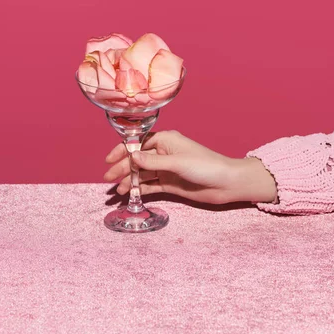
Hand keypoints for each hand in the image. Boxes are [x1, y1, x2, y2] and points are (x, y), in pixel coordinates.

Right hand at [103, 130, 276, 204]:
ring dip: (129, 180)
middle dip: (122, 168)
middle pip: (137, 160)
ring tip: (117, 190)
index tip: (109, 160)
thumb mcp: (176, 162)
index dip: (122, 151)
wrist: (225, 183)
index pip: (138, 143)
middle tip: (108, 179)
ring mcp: (166, 169)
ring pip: (142, 174)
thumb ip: (152, 161)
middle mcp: (164, 153)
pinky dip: (140, 189)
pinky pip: (151, 185)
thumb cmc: (205, 166)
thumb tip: (131, 157)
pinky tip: (130, 194)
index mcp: (165, 140)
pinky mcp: (170, 183)